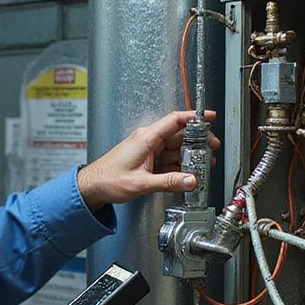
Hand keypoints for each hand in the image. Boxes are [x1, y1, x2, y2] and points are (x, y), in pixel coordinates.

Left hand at [76, 110, 219, 210]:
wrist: (92, 186)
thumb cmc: (108, 179)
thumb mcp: (141, 183)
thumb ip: (168, 182)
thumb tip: (191, 181)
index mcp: (146, 139)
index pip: (175, 121)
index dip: (194, 117)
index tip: (209, 117)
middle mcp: (148, 141)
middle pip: (179, 136)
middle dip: (197, 142)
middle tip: (212, 149)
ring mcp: (148, 150)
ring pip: (175, 149)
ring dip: (189, 156)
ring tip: (204, 164)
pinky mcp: (147, 160)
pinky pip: (168, 160)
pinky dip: (179, 166)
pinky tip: (187, 174)